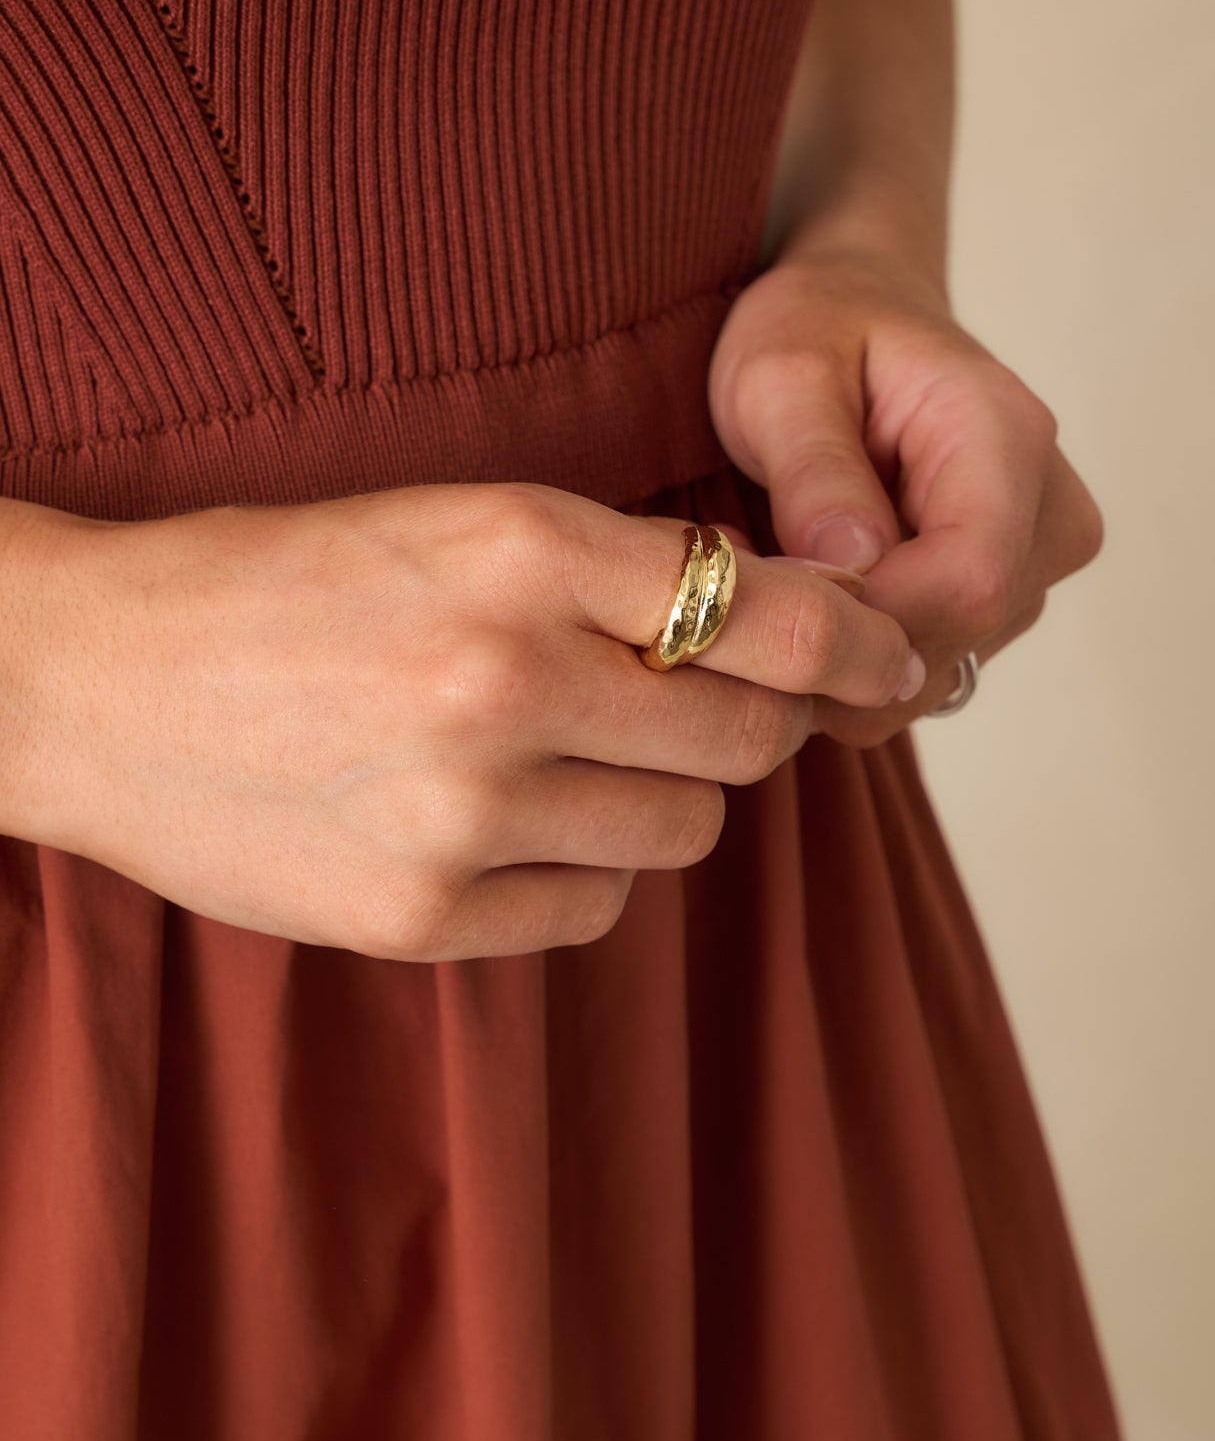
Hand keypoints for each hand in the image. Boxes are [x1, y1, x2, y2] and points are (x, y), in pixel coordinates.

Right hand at [0, 483, 917, 958]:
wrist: (93, 679)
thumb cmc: (279, 581)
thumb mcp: (449, 521)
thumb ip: (607, 572)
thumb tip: (769, 627)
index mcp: (521, 550)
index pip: (767, 610)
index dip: (856, 641)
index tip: (894, 659)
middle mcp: (507, 680)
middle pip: (747, 741)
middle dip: (751, 726)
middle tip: (704, 710)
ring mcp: (465, 814)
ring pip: (681, 836)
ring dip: (660, 801)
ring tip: (568, 760)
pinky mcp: (423, 919)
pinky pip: (592, 912)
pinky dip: (580, 874)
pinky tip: (501, 826)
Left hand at [707, 245, 1105, 745]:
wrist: (858, 312)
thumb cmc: (818, 327)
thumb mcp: (782, 374)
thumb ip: (814, 468)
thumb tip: (850, 567)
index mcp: (1006, 436)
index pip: (971, 579)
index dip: (869, 619)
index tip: (772, 604)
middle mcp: (1049, 510)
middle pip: (960, 635)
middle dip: (840, 647)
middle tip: (745, 603)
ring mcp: (1037, 564)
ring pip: (940, 665)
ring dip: (842, 656)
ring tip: (775, 588)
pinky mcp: (1007, 600)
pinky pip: (929, 665)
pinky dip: (857, 659)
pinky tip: (810, 605)